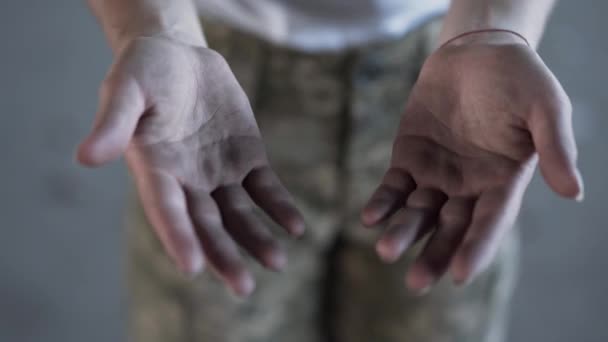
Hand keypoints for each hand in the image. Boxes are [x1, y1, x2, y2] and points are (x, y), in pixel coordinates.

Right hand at [77, 36, 304, 295]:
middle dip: (223, 255)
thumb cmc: (144, 71)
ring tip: (277, 262)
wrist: (178, 54)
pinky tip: (296, 227)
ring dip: (256, 238)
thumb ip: (113, 121)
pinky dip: (279, 206)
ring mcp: (219, 172)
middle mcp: (188, 180)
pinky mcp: (247, 157)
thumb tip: (86, 157)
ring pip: (239, 214)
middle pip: (206, 224)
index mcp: (154, 169)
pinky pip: (265, 188)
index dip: (178, 236)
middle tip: (243, 287)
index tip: (191, 266)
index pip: (165, 209)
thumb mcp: (125, 88)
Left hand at [361, 33, 582, 290]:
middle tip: (417, 284)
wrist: (475, 52)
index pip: (490, 222)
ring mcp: (436, 175)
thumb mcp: (545, 107)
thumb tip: (574, 192)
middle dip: (434, 254)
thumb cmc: (517, 79)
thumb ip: (554, 147)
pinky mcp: (409, 157)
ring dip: (402, 233)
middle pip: (450, 229)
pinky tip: (370, 217)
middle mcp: (468, 186)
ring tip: (386, 251)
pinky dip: (382, 202)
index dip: (476, 248)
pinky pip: (393, 186)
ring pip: (418, 213)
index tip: (459, 274)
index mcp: (503, 182)